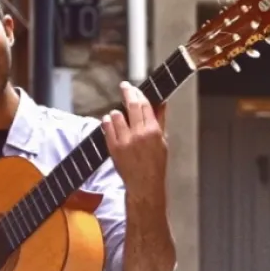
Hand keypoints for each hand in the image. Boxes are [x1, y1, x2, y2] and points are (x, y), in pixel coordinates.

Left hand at [103, 81, 167, 195]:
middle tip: (124, 86)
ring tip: (117, 114)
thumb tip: (161, 103)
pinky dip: (107, 122)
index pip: (145, 104)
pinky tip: (109, 122)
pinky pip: (106, 127)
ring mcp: (125, 140)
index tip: (134, 88)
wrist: (144, 184)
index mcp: (153, 131)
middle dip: (127, 92)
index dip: (139, 93)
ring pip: (116, 115)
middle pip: (131, 105)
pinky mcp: (113, 147)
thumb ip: (160, 120)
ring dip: (116, 112)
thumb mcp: (162, 141)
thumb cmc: (155, 164)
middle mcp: (139, 134)